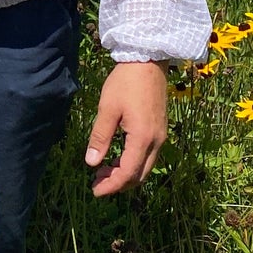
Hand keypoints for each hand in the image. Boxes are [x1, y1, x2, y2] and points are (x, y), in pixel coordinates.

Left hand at [83, 61, 167, 197]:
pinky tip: (116, 157)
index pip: (128, 173)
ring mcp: (161, 136)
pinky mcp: (160, 129)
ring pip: (145, 166)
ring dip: (125, 173)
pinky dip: (132, 162)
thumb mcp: (107, 109)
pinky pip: (148, 155)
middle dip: (118, 183)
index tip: (95, 191)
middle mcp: (156, 141)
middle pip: (140, 175)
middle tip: (96, 182)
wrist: (148, 61)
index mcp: (143, 138)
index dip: (111, 186)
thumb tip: (91, 163)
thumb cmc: (125, 83)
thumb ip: (100, 137)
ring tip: (103, 171)